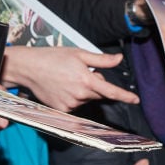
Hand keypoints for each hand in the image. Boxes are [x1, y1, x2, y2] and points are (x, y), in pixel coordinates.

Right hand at [1, 47, 138, 111]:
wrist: (29, 68)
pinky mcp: (62, 110)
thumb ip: (101, 60)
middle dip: (95, 85)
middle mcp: (80, 95)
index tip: (136, 100)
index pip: (111, 91)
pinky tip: (61, 87)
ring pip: (86, 99)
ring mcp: (70, 104)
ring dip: (83, 91)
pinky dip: (73, 97)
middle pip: (98, 94)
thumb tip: (119, 60)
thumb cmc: (53, 57)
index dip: (125, 96)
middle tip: (80, 72)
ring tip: (67, 79)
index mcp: (86, 80)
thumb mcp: (79, 54)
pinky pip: (75, 105)